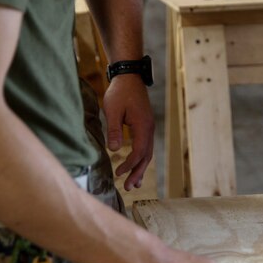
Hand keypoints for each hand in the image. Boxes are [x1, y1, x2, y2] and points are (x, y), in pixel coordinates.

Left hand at [103, 76, 154, 190]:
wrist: (129, 75)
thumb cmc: (120, 92)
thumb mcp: (113, 110)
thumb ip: (114, 130)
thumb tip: (114, 149)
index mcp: (143, 125)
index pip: (139, 151)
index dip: (129, 164)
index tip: (118, 173)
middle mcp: (149, 128)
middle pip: (146, 155)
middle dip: (138, 172)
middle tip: (129, 187)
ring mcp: (149, 126)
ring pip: (148, 151)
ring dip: (141, 167)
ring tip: (134, 183)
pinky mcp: (145, 124)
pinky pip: (146, 145)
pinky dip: (141, 157)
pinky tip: (136, 164)